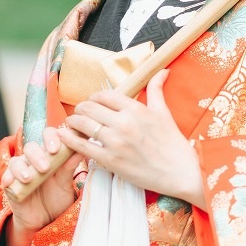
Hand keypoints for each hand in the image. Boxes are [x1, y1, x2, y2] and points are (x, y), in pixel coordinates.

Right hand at [1, 126, 85, 245]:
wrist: (44, 222)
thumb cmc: (56, 200)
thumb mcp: (65, 184)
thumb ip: (69, 167)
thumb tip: (80, 149)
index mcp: (49, 155)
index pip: (48, 136)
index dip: (51, 137)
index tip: (56, 147)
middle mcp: (33, 160)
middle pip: (31, 147)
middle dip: (37, 155)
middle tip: (45, 167)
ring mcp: (21, 171)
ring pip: (17, 161)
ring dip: (22, 167)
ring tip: (29, 178)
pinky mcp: (10, 183)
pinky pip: (6, 176)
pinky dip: (8, 177)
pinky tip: (12, 182)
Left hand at [59, 70, 205, 208]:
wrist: (181, 174)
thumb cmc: (174, 144)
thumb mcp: (164, 113)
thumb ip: (157, 90)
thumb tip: (162, 70)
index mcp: (136, 109)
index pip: (104, 95)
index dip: (94, 98)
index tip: (92, 103)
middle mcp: (124, 122)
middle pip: (89, 107)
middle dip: (81, 109)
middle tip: (79, 114)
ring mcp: (116, 142)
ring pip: (83, 124)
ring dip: (73, 122)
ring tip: (72, 124)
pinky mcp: (111, 161)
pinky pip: (83, 147)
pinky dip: (70, 140)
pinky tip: (64, 136)